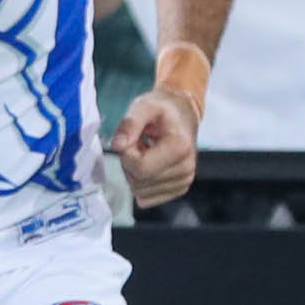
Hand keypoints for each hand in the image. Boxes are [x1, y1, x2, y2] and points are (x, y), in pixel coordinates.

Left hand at [109, 86, 198, 207]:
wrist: (183, 114)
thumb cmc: (162, 110)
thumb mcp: (143, 106)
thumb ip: (129, 124)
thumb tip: (118, 146)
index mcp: (179, 147)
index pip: (140, 168)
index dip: (127, 155)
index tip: (133, 139)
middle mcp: (186, 168)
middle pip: (139, 181)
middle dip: (130, 164)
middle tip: (138, 145)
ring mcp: (184, 181)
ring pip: (141, 191)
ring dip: (135, 174)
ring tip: (146, 153)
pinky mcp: (179, 189)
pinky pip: (149, 198)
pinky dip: (143, 183)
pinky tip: (150, 165)